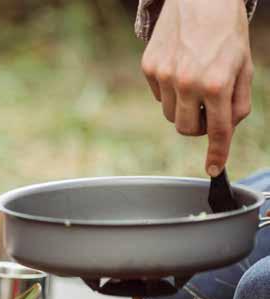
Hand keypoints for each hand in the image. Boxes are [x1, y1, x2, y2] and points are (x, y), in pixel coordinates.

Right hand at [141, 0, 252, 175]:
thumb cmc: (226, 33)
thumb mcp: (244, 67)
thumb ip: (237, 103)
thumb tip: (224, 131)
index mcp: (217, 83)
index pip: (218, 130)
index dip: (217, 154)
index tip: (214, 170)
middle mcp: (188, 82)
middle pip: (187, 129)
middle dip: (198, 124)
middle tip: (208, 108)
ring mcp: (164, 76)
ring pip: (171, 115)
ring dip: (183, 107)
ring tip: (194, 82)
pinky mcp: (149, 68)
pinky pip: (158, 96)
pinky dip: (169, 90)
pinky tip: (180, 68)